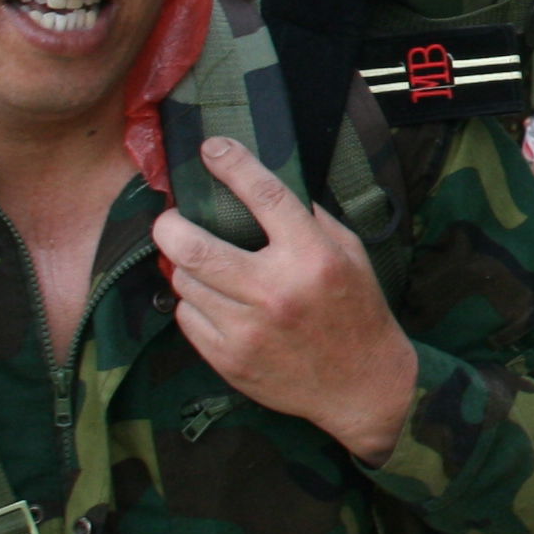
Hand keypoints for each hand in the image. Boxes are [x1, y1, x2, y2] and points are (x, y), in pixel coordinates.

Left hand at [153, 139, 422, 462]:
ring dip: (187, 268)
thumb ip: (311, 219)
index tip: (212, 148)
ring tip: (203, 266)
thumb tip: (263, 186)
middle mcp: (276, 290)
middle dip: (170, 225)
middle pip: (195, 247)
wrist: (363, 386)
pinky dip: (195, 304)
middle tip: (170, 219)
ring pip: (186, 283)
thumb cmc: (357, 312)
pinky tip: (214, 302)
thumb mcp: (350, 253)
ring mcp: (249, 329)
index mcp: (312, 256)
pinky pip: (188, 319)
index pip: (263, 194)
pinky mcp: (231, 360)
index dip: (232, 163)